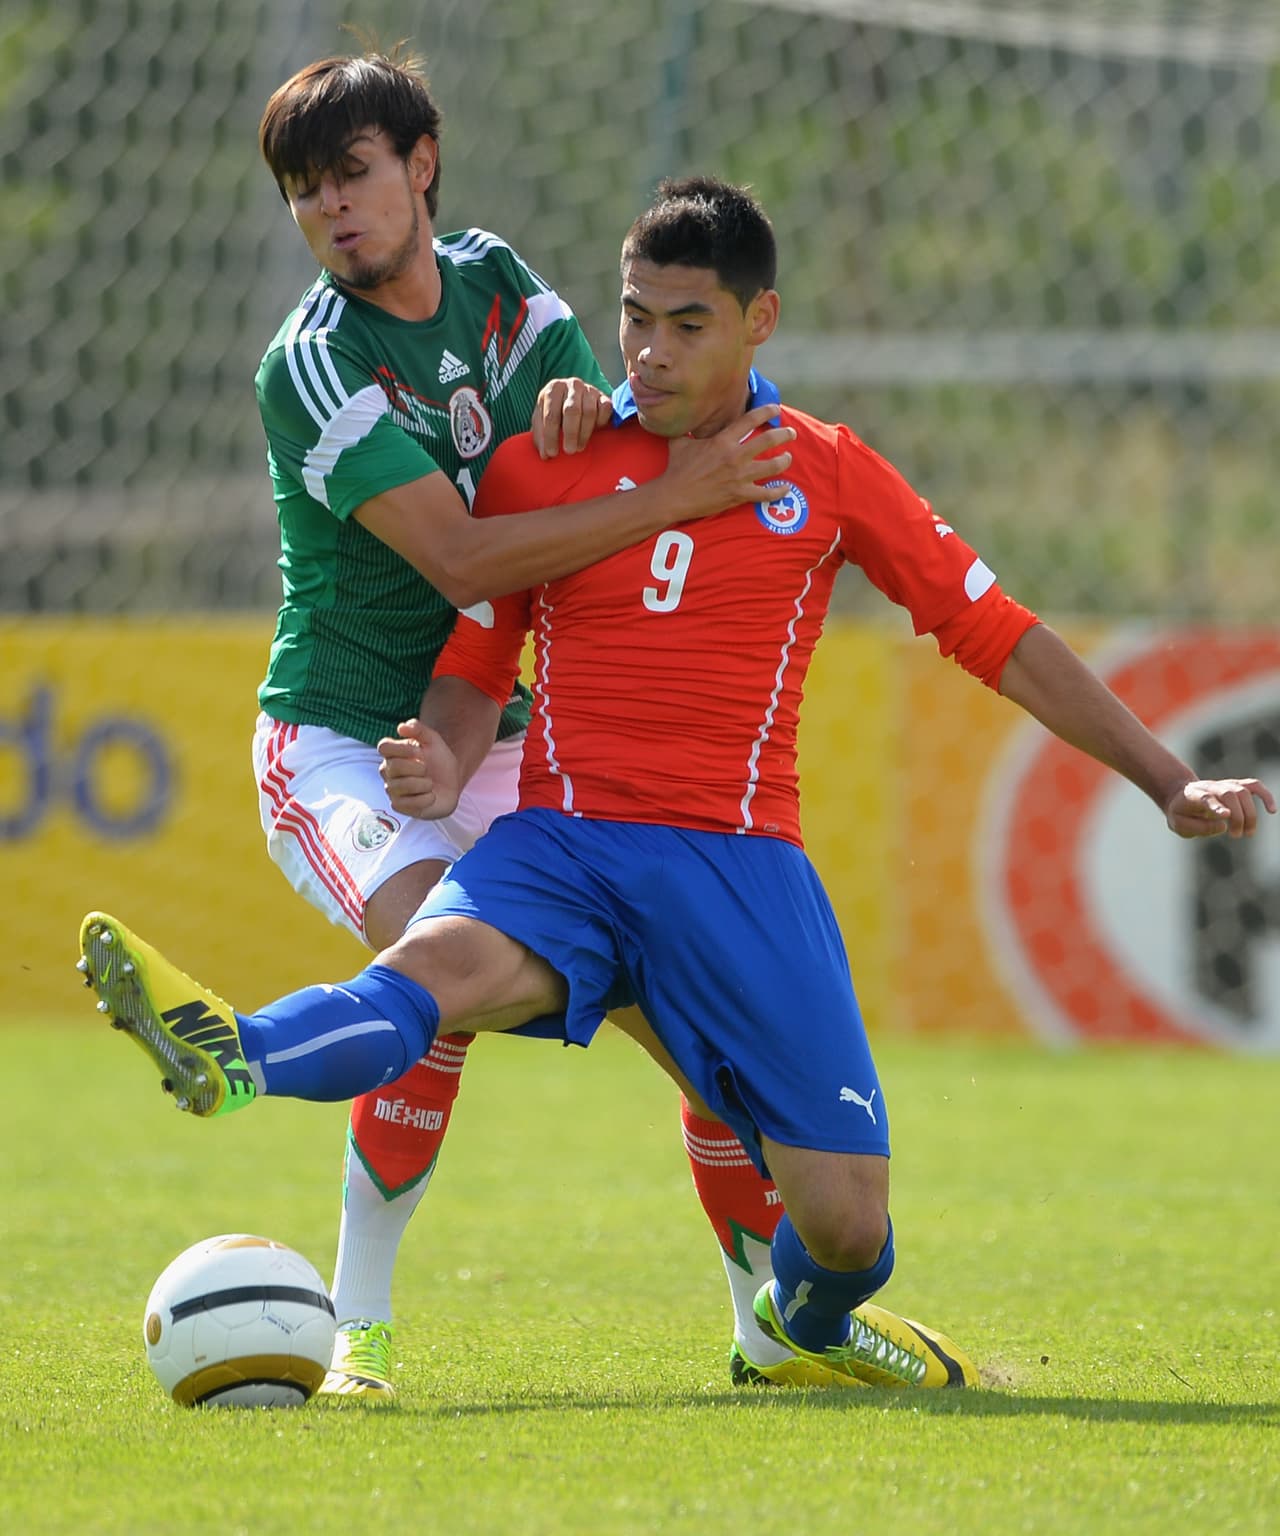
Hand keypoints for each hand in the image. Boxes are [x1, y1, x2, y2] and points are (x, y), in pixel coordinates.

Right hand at [377, 719, 463, 820]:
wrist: (452, 785)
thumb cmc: (439, 762)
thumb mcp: (434, 741)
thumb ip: (419, 729)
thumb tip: (401, 727)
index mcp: (393, 753)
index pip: (384, 747)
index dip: (403, 749)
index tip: (421, 752)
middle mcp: (387, 771)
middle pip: (393, 766)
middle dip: (418, 767)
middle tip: (427, 769)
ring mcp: (391, 789)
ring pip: (400, 786)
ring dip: (424, 784)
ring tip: (430, 784)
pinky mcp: (399, 805)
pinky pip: (408, 803)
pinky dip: (426, 799)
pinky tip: (430, 796)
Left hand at [531, 378, 613, 458]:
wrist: (578, 400)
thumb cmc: (557, 412)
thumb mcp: (543, 420)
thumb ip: (540, 435)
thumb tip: (545, 455)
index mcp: (553, 388)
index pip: (551, 414)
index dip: (550, 436)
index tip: (552, 453)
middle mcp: (572, 385)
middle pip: (571, 411)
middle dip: (570, 434)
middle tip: (569, 451)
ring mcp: (590, 389)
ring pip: (589, 412)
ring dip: (584, 433)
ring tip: (579, 447)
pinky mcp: (604, 396)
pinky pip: (605, 410)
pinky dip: (600, 423)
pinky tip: (595, 431)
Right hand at [661, 404, 796, 519]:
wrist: (673, 496)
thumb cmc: (676, 469)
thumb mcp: (680, 441)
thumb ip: (688, 428)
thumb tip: (683, 416)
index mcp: (722, 440)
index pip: (750, 420)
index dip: (767, 411)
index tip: (776, 410)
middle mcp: (734, 456)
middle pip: (769, 440)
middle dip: (784, 434)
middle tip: (791, 433)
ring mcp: (739, 477)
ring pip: (773, 466)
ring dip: (784, 461)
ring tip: (788, 458)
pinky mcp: (740, 495)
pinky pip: (766, 494)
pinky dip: (778, 492)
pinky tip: (786, 489)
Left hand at [1164, 777, 1275, 838]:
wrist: (1179, 795)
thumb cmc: (1180, 812)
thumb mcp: (1179, 824)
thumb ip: (1197, 827)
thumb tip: (1222, 826)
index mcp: (1192, 794)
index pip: (1206, 797)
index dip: (1216, 806)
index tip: (1226, 817)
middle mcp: (1210, 786)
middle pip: (1230, 794)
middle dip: (1238, 816)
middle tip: (1235, 835)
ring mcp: (1223, 785)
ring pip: (1243, 791)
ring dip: (1250, 814)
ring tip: (1248, 833)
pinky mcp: (1234, 786)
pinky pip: (1254, 786)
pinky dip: (1265, 795)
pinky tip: (1272, 810)